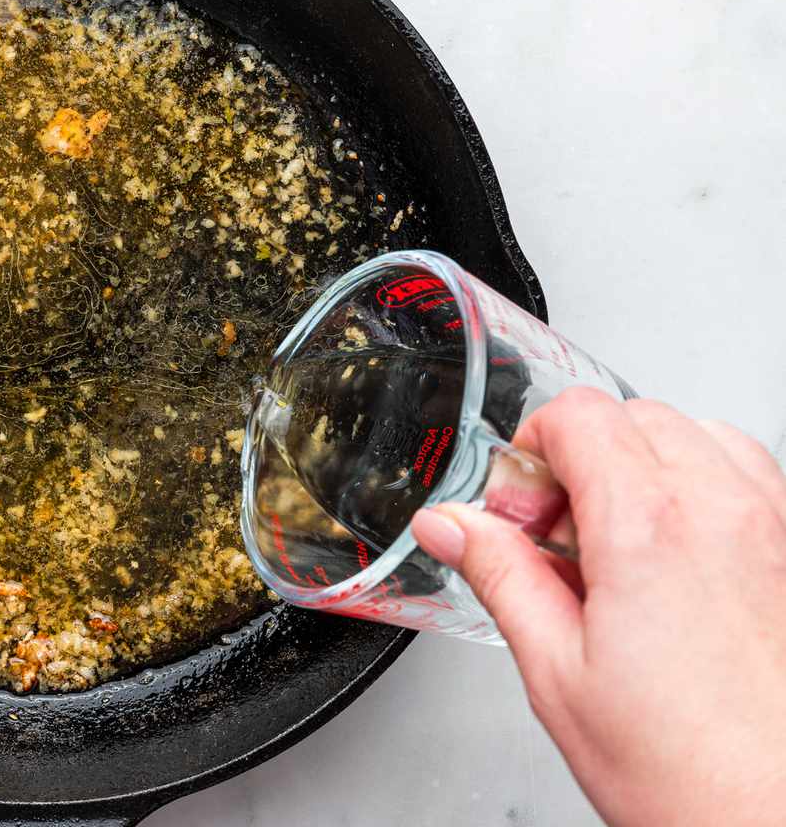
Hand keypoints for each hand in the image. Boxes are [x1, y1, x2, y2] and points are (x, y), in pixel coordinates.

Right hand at [411, 388, 785, 826]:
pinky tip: (673, 557)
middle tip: (554, 538)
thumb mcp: (557, 673)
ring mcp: (773, 528)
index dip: (529, 452)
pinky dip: (702, 487)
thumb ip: (500, 576)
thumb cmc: (688, 771)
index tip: (518, 511)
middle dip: (580, 459)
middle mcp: (722, 511)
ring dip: (644, 467)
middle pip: (632, 416)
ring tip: (616, 546)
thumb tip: (450, 526)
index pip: (577, 416)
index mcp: (649, 528)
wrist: (778, 823)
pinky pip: (749, 473)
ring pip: (695, 433)